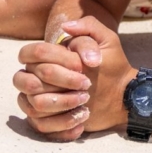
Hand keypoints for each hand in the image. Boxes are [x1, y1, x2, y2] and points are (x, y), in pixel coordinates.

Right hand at [14, 17, 134, 140]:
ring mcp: (37, 99)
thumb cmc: (111, 65)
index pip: (31, 53)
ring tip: (85, 104)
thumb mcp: (106, 41)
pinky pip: (41, 125)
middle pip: (30, 81)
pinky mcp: (44, 120)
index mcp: (47, 56)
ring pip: (34, 105)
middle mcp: (36, 77)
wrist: (121, 93)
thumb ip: (88, 26)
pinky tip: (82, 120)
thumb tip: (66, 28)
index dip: (56, 60)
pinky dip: (63, 125)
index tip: (81, 65)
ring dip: (63, 105)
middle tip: (87, 85)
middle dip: (62, 84)